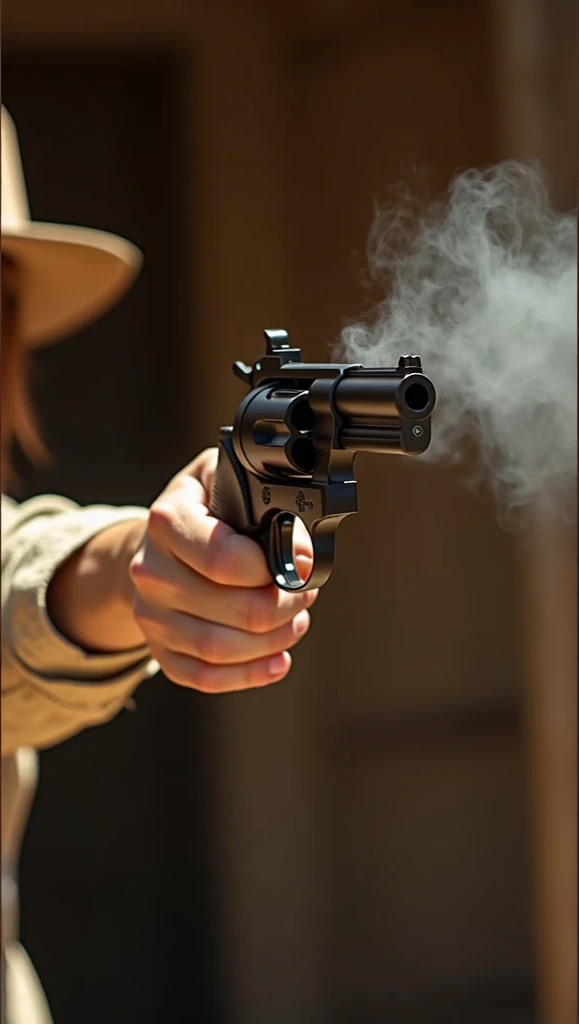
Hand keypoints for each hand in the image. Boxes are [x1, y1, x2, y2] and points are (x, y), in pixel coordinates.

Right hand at [129, 448, 317, 692]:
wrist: (154, 544)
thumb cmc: (201, 507)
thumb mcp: (221, 475)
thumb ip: (255, 487)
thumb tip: (300, 530)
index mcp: (167, 522)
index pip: (225, 560)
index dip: (276, 566)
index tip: (303, 562)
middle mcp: (150, 571)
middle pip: (235, 610)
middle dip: (285, 606)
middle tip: (305, 594)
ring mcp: (150, 615)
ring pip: (220, 648)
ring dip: (273, 640)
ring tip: (296, 622)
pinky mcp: (157, 648)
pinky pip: (203, 677)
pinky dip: (248, 674)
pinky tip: (277, 660)